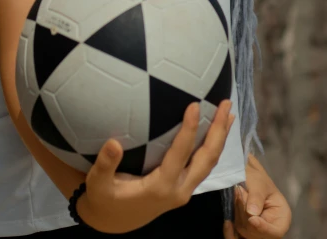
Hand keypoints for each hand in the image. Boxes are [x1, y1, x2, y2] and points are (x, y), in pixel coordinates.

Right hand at [77, 99, 235, 233]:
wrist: (113, 222)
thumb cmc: (104, 199)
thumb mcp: (98, 184)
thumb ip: (105, 165)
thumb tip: (113, 143)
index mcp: (160, 187)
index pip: (180, 154)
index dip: (189, 130)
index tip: (194, 104)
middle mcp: (179, 189)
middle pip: (206, 158)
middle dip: (218, 130)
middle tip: (225, 103)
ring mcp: (184, 190)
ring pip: (209, 162)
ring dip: (220, 137)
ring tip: (228, 112)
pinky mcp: (184, 187)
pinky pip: (204, 165)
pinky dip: (213, 146)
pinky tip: (215, 130)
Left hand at [223, 156, 291, 238]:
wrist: (245, 173)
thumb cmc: (256, 177)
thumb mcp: (258, 183)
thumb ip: (256, 197)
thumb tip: (252, 214)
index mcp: (281, 217)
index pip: (276, 232)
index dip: (264, 229)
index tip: (252, 219)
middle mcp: (270, 228)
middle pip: (258, 235)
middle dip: (246, 217)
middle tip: (240, 194)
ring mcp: (257, 231)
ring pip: (245, 235)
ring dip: (238, 217)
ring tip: (237, 196)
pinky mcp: (244, 231)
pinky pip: (236, 238)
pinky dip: (230, 233)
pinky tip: (227, 222)